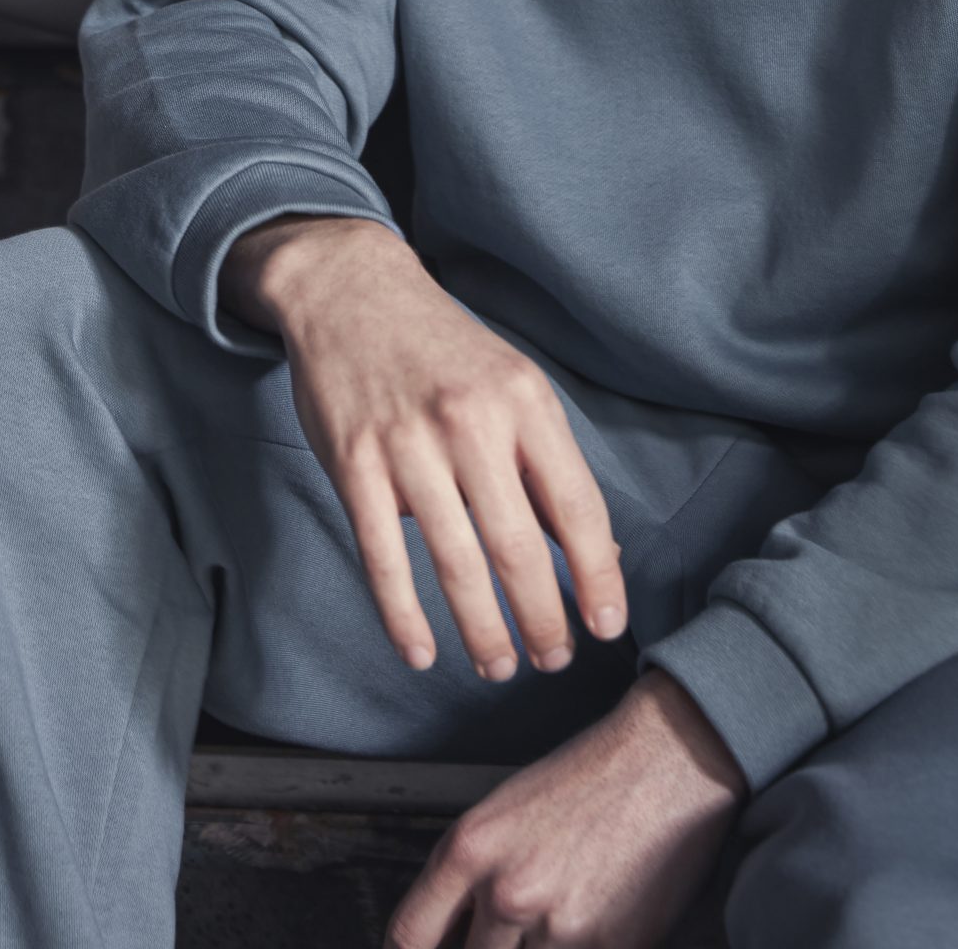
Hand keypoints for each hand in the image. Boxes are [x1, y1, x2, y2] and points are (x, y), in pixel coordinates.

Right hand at [222, 218, 626, 680]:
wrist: (351, 290)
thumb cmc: (443, 349)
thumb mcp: (513, 383)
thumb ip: (549, 464)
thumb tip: (598, 555)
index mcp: (524, 401)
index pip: (577, 507)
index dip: (598, 577)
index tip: (606, 625)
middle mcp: (472, 421)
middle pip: (519, 549)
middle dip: (542, 621)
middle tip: (552, 660)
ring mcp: (409, 443)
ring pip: (456, 564)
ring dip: (483, 632)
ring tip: (499, 668)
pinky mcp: (356, 463)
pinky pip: (383, 558)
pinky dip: (404, 616)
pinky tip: (421, 653)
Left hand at [386, 671, 744, 947]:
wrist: (665, 761)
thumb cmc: (587, 777)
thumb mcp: (504, 813)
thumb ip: (470, 876)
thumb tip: (452, 932)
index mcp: (469, 849)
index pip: (408, 934)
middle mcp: (507, 892)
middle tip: (511, 928)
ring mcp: (559, 926)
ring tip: (562, 908)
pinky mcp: (611, 947)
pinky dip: (581, 947)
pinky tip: (595, 918)